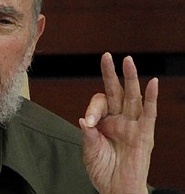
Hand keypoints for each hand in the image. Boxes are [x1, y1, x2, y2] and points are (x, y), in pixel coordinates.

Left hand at [79, 53, 157, 193]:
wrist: (116, 189)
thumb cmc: (102, 171)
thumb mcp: (89, 151)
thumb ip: (87, 136)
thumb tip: (83, 119)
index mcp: (103, 121)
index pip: (99, 102)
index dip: (93, 107)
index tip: (90, 120)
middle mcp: (119, 119)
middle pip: (116, 91)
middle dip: (111, 73)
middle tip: (107, 56)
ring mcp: (132, 125)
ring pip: (132, 97)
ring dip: (131, 78)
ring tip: (128, 60)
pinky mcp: (144, 134)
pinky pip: (149, 114)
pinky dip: (151, 98)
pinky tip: (153, 83)